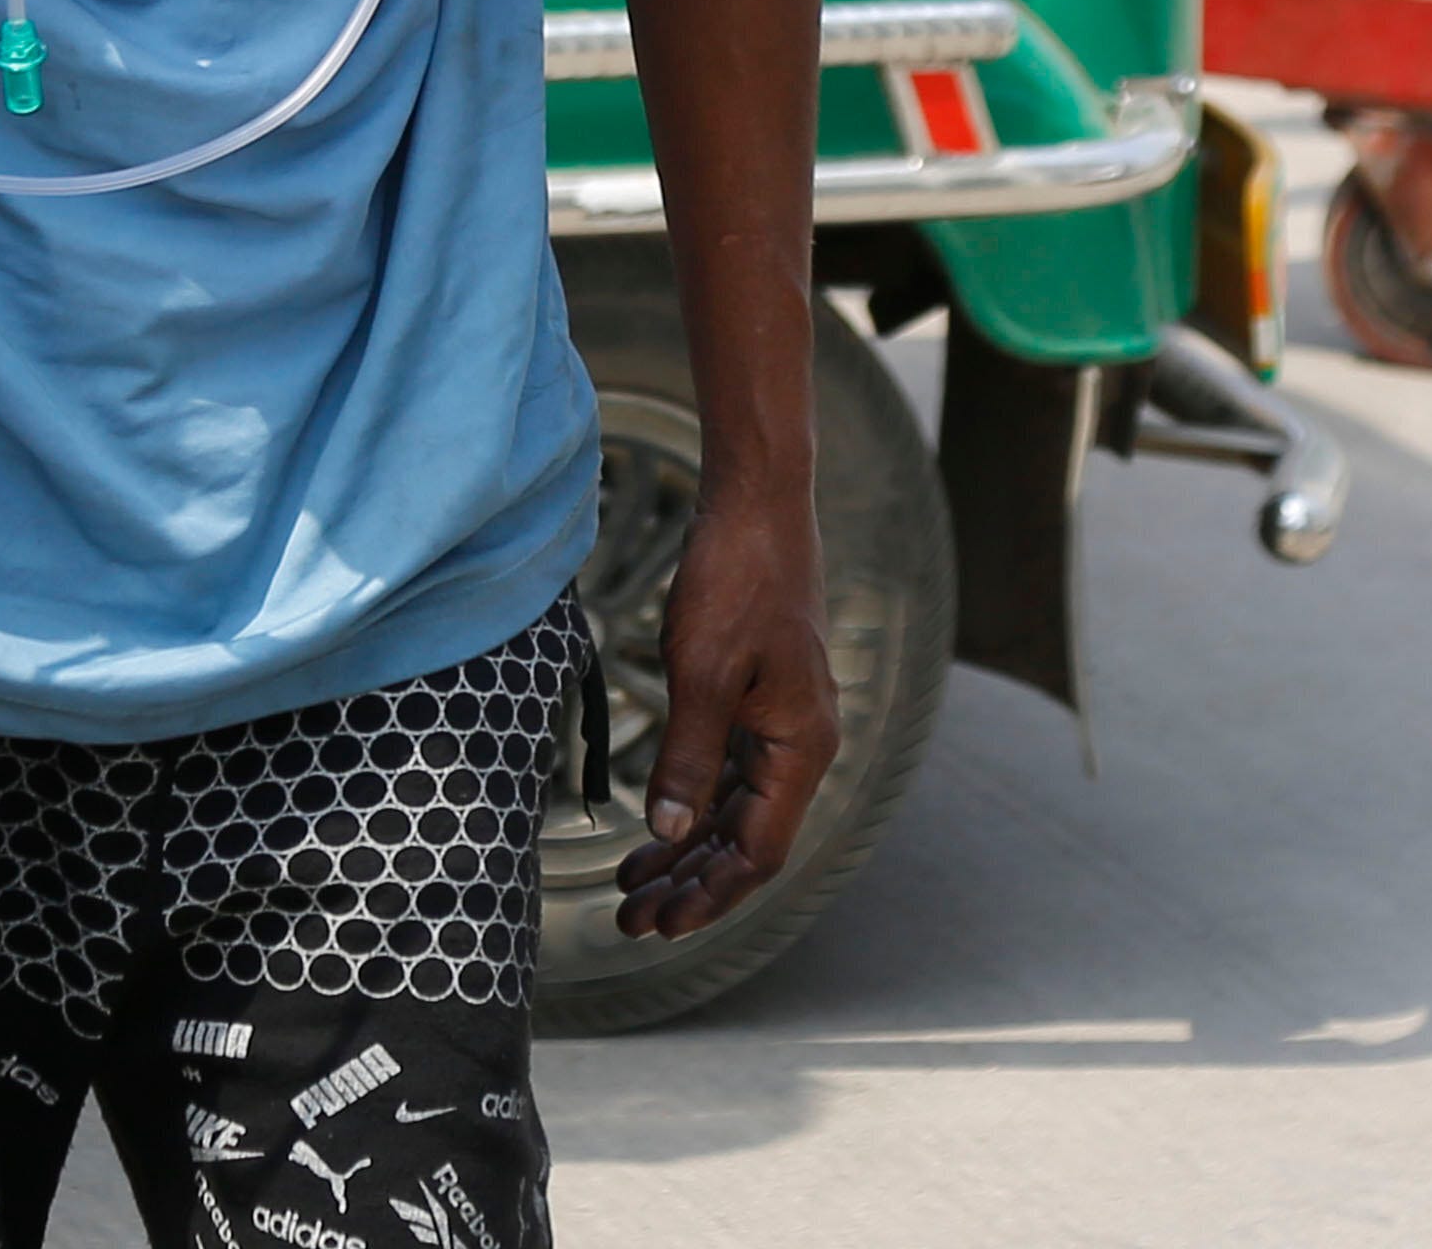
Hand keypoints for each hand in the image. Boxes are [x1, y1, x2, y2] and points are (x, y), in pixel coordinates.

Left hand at [614, 476, 834, 935]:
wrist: (757, 507)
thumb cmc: (735, 580)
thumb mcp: (700, 671)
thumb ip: (687, 756)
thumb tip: (667, 830)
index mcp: (801, 748)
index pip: (759, 852)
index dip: (709, 894)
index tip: (659, 924)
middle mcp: (801, 746)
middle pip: (746, 842)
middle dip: (691, 885)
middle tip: (630, 921)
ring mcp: (782, 725)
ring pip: (735, 813)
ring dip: (686, 852)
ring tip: (632, 889)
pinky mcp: (759, 701)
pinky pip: (729, 776)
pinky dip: (691, 805)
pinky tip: (655, 826)